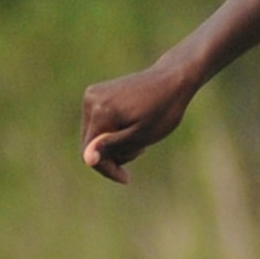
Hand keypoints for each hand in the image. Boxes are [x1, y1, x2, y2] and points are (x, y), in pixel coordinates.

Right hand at [81, 63, 194, 183]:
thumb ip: (113, 147)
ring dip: (116, 143)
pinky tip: (133, 126)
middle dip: (114, 154)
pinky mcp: (96, 93)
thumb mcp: (141, 135)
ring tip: (140, 137)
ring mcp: (92, 94)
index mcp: (100, 111)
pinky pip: (99, 122)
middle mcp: (90, 100)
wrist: (173, 79)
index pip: (90, 152)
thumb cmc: (163, 110)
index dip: (107, 169)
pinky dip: (115, 130)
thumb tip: (86, 159)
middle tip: (142, 150)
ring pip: (95, 134)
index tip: (126, 179)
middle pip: (91, 143)